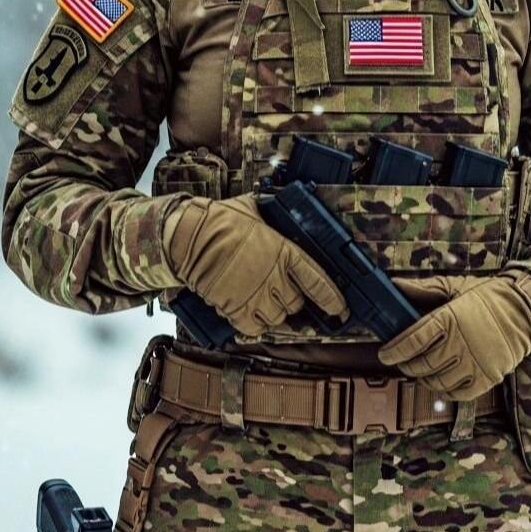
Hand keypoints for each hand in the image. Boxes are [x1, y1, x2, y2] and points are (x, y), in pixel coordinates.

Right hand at [163, 194, 348, 336]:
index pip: (318, 281)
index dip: (332, 299)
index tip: (340, 309)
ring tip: (262, 300)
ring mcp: (256, 297)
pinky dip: (254, 325)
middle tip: (281, 291)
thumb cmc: (220, 220)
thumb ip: (271, 213)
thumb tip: (279, 202)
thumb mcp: (253, 209)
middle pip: (296, 303)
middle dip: (293, 299)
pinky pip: (255, 329)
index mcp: (285, 253)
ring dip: (274, 312)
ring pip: (278, 318)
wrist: (190, 237)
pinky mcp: (236, 310)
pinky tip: (249, 312)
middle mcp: (275, 278)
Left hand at [377, 268, 530, 401]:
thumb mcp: (454, 287)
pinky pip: (458, 394)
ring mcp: (475, 363)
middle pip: (422, 364)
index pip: (412, 340)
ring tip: (422, 371)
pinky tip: (442, 381)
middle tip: (403, 362)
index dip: (394, 351)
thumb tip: (394, 285)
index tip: (385, 354)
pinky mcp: (487, 378)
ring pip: (437, 382)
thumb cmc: (485, 297)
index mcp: (449, 318)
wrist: (524, 310)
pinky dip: (445, 391)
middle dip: (407, 365)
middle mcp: (460, 343)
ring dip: (424, 379)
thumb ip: (423, 289)